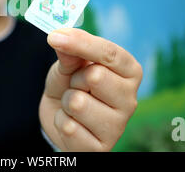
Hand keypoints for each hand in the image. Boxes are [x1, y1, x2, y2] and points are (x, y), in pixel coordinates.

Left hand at [39, 28, 142, 150]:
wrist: (61, 116)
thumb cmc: (71, 84)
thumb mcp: (69, 64)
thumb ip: (69, 52)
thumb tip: (60, 37)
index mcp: (129, 72)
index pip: (110, 53)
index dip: (81, 43)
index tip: (54, 36)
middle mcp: (130, 99)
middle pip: (95, 76)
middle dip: (75, 78)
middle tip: (76, 84)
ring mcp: (118, 126)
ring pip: (78, 103)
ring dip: (66, 102)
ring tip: (72, 105)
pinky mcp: (102, 147)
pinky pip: (69, 127)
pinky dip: (61, 121)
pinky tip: (72, 123)